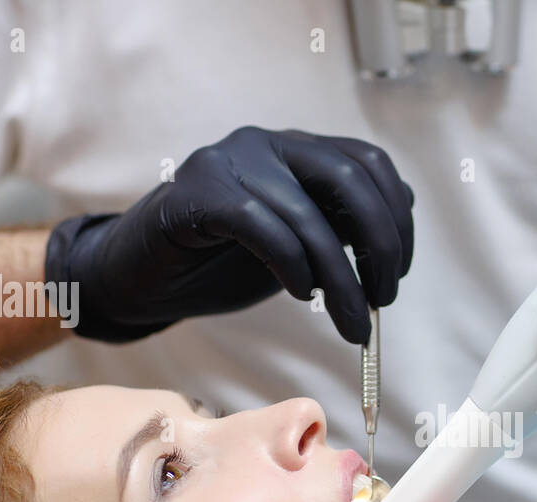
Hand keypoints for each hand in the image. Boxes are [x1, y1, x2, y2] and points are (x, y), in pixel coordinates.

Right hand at [45, 127, 414, 343]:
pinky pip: (262, 226)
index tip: (395, 274)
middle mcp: (268, 143)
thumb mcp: (296, 244)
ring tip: (351, 322)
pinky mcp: (197, 193)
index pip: (368, 163)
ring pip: (308, 215)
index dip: (396, 218)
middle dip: (380, 245)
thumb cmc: (220, 264)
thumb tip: (396, 234)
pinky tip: (302, 294)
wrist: (140, 278)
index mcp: (297, 149)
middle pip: (349, 179)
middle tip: (382, 300)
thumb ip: (339, 230)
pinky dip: (293, 265)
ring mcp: (229, 161)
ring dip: (341, 279)